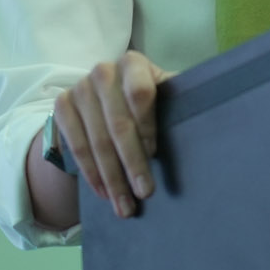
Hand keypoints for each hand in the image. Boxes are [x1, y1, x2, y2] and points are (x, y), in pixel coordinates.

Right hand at [54, 50, 172, 218]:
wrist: (104, 99)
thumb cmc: (146, 102)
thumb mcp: (164, 95)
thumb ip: (178, 102)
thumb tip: (208, 126)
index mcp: (133, 63)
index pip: (140, 93)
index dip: (147, 126)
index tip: (155, 155)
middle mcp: (103, 71)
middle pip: (118, 124)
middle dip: (132, 164)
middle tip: (145, 193)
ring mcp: (80, 88)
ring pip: (97, 141)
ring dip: (112, 179)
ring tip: (125, 206)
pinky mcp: (62, 106)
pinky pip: (75, 146)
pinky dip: (91, 173)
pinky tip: (103, 193)